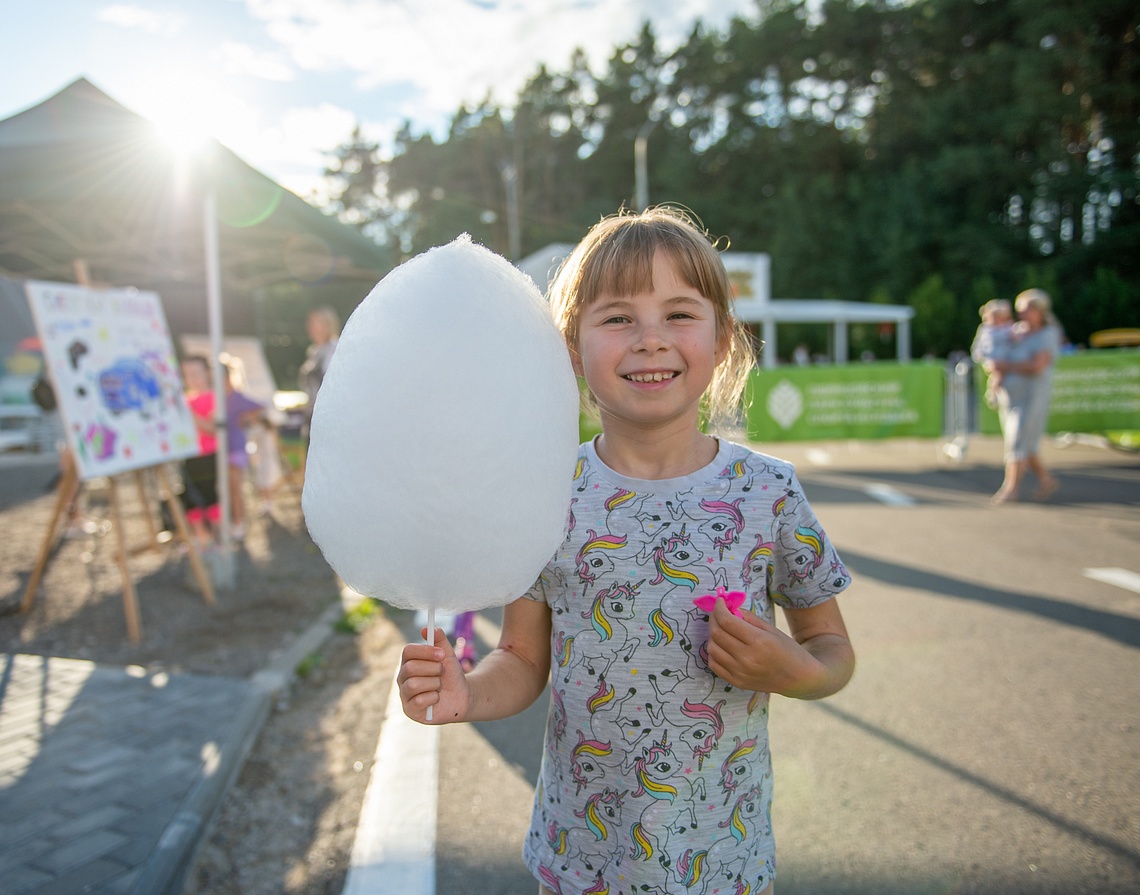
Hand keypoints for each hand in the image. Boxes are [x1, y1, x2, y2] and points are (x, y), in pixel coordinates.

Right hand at [397, 626, 470, 723]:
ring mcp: (405, 695)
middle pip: (411, 667)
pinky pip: (419, 701)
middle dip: (433, 669)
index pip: (407, 651)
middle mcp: (403, 678)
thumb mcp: (447, 655)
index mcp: (409, 662)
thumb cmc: (451, 675)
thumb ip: (439, 639)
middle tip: (442, 672)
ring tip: (439, 686)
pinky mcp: (410, 711)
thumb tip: (426, 628)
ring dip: (434, 683)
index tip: (442, 654)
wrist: (462, 696)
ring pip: (414, 684)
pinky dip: (434, 697)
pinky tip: (437, 698)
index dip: (425, 651)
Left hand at [705, 600, 821, 695]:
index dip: (719, 608)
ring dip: (713, 635)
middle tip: (717, 612)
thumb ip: (748, 618)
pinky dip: (713, 652)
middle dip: (714, 618)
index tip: (720, 601)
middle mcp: (747, 658)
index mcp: (758, 641)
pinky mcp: (736, 682)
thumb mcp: (771, 629)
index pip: (727, 621)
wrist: (798, 678)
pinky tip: (722, 646)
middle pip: (717, 633)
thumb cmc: (787, 650)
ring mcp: (740, 672)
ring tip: (721, 629)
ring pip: (712, 649)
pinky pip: (714, 665)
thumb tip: (728, 609)